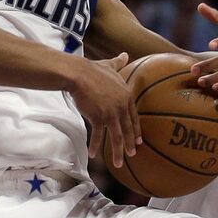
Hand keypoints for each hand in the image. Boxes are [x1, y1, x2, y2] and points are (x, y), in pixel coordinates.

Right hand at [70, 53, 140, 167]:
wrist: (78, 74)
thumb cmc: (92, 70)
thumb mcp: (109, 66)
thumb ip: (118, 63)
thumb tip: (125, 54)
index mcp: (126, 95)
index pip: (134, 116)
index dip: (136, 129)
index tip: (139, 140)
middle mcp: (122, 106)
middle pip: (127, 128)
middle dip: (130, 143)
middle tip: (132, 154)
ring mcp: (111, 113)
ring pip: (116, 136)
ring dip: (118, 151)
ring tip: (119, 163)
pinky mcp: (98, 118)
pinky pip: (98, 136)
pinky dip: (96, 147)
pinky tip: (94, 156)